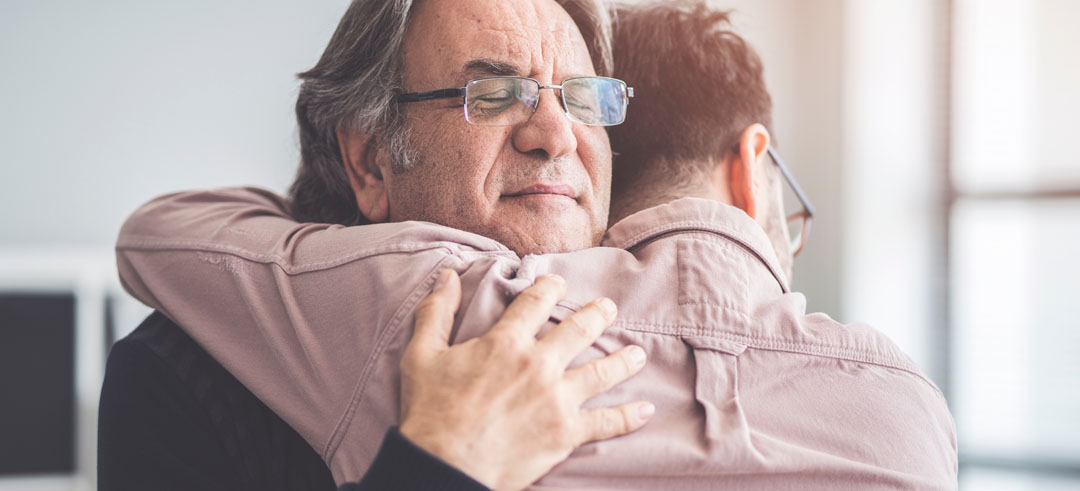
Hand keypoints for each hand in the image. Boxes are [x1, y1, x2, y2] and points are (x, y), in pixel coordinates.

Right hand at [398, 270, 652, 490]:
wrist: (444, 466)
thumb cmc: (430, 411)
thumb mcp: (422, 354)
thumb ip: (437, 312)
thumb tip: (448, 276)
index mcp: (506, 341)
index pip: (537, 301)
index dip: (550, 286)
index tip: (558, 283)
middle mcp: (538, 364)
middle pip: (580, 329)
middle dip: (598, 314)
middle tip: (608, 308)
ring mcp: (557, 399)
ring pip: (602, 371)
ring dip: (624, 360)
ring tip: (638, 354)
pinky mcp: (566, 433)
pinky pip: (607, 422)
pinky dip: (630, 417)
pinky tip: (647, 409)